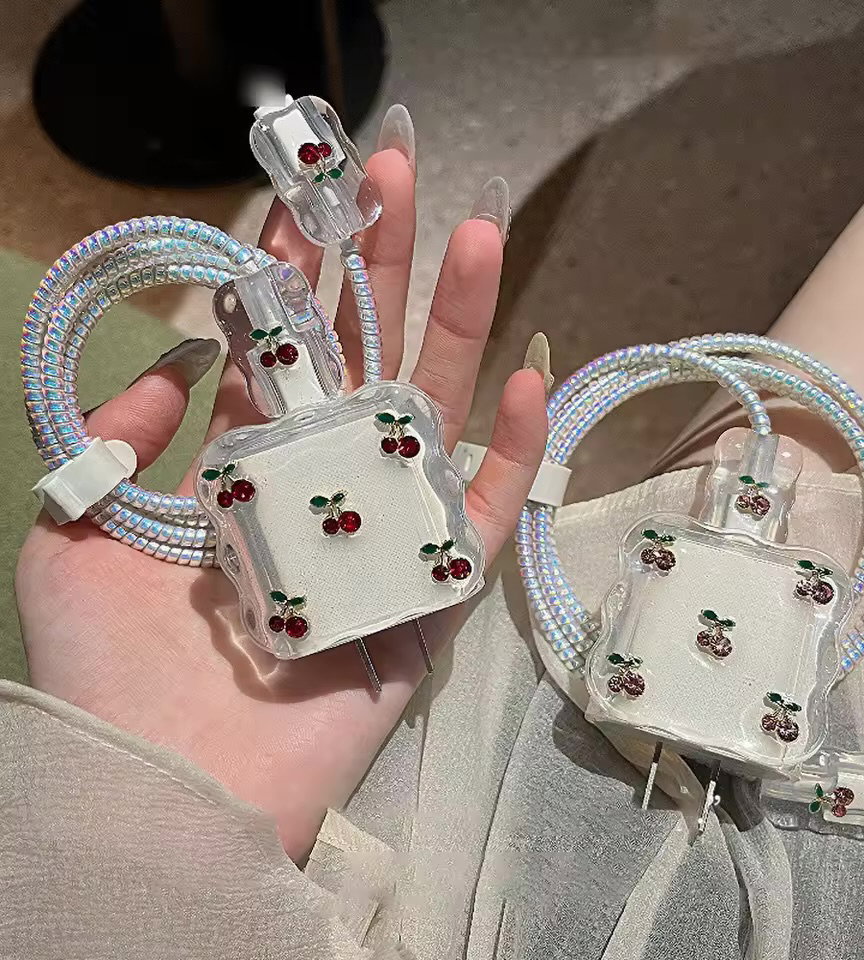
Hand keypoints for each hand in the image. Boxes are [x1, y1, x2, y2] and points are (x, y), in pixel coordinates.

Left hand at [16, 144, 547, 858]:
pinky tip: (526, 376)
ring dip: (460, 326)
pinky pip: (486, 513)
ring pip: (434, 414)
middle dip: (379, 266)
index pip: (280, 349)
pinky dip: (513, 451)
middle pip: (363, 358)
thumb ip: (112, 444)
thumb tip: (175, 364)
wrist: (174, 791)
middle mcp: (322, 485)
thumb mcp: (75, 540)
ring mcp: (386, 532)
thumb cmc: (115, 673)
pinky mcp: (435, 591)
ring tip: (479, 234)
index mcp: (244, 468)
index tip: (306, 193)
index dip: (292, 271)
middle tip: (398, 174)